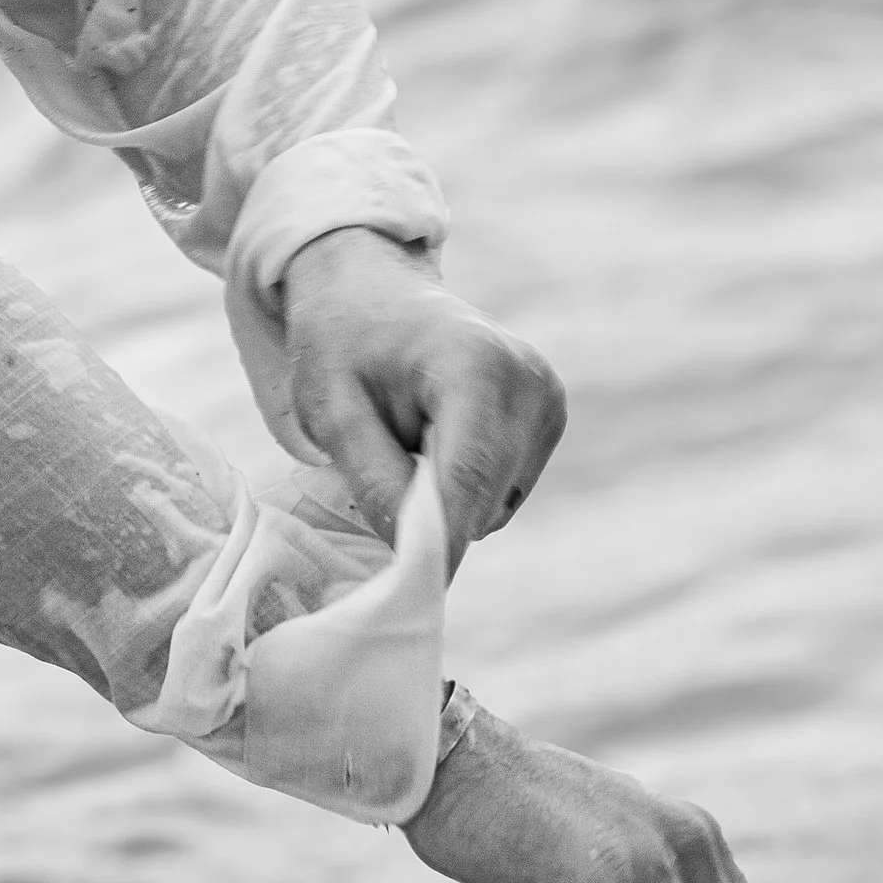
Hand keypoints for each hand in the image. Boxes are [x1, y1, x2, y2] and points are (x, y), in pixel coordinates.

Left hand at [281, 225, 564, 567]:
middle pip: (482, 498)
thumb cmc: (341, 342)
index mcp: (475, 366)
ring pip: (494, 502)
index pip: (466, 481)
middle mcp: (529, 380)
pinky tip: (435, 435)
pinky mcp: (550, 414)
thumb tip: (417, 555)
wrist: (372, 287)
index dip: (439, 545)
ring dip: (446, 497)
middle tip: (376, 470)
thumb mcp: (332, 410)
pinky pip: (504, 489)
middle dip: (429, 512)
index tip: (413, 596)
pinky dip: (466, 484)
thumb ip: (376, 481)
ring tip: (405, 437)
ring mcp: (547, 396)